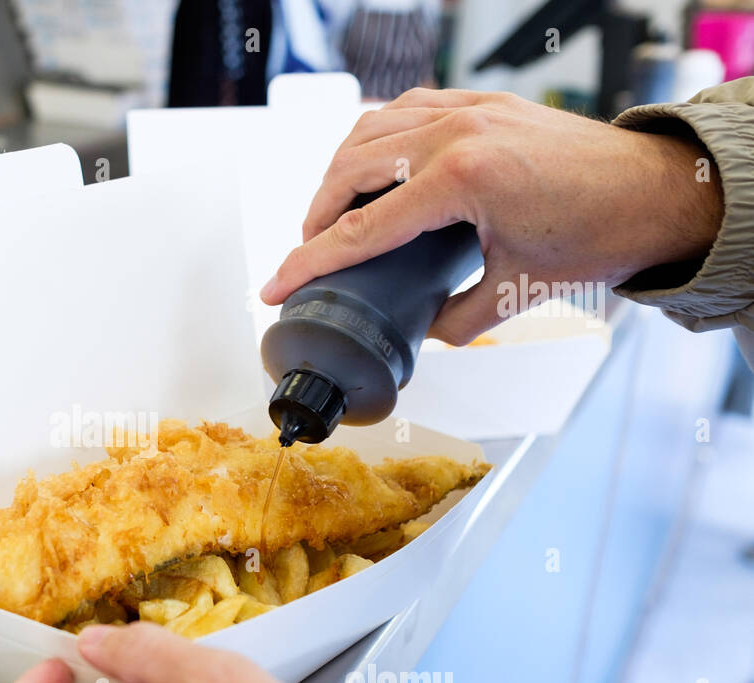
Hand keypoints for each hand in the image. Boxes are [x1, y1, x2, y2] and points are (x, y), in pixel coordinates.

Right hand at [259, 88, 723, 344]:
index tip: (275, 284)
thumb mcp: (518, 291)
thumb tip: (425, 330)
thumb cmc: (600, 231)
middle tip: (306, 252)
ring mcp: (468, 109)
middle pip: (351, 168)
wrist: (656, 190)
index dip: (310, 262)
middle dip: (316, 214)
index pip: (361, 228)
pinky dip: (377, 137)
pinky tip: (374, 164)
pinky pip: (406, 108)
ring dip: (339, 170)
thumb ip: (458, 317)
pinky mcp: (481, 102)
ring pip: (371, 129)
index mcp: (461, 179)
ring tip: (331, 210)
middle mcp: (457, 133)